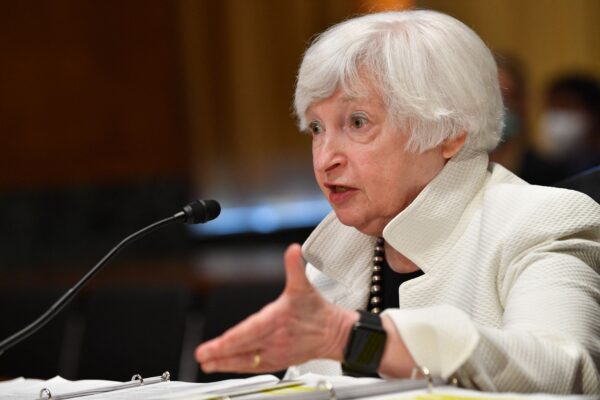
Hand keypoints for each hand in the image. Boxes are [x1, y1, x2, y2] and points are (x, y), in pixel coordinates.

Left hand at [195, 243, 357, 372]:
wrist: (334, 334)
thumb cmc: (317, 311)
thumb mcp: (304, 286)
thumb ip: (294, 268)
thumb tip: (293, 251)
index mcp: (278, 319)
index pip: (252, 330)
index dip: (233, 339)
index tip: (218, 344)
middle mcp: (275, 339)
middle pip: (244, 348)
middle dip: (221, 353)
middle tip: (202, 356)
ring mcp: (276, 352)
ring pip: (246, 360)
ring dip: (225, 363)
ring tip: (207, 363)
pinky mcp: (277, 361)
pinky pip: (253, 366)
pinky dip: (237, 367)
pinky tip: (224, 366)